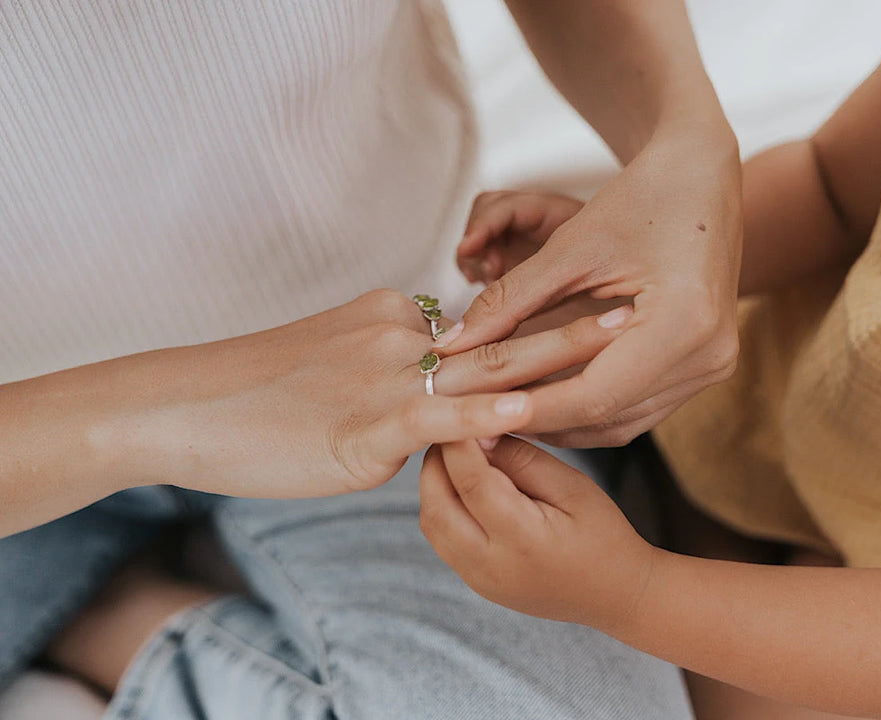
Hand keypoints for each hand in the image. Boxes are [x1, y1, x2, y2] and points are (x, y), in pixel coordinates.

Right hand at [110, 289, 632, 499]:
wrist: (187, 407)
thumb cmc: (256, 392)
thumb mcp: (333, 364)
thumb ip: (387, 369)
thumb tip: (423, 394)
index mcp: (392, 316)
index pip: (480, 323)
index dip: (541, 321)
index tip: (594, 306)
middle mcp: (398, 335)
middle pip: (499, 331)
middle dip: (570, 319)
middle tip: (631, 299)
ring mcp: (385, 377)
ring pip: (483, 367)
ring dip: (555, 354)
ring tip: (617, 336)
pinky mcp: (366, 425)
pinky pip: (436, 418)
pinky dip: (485, 418)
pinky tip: (529, 414)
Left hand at [419, 435, 656, 634]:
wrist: (616, 595)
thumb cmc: (605, 535)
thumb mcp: (574, 486)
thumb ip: (523, 460)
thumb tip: (479, 433)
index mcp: (523, 540)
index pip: (471, 482)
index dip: (457, 442)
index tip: (458, 409)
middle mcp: (491, 565)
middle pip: (437, 504)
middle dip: (436, 460)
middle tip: (452, 426)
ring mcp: (479, 580)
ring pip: (431, 523)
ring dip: (434, 483)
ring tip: (457, 452)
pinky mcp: (475, 583)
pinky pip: (441, 539)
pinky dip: (441, 505)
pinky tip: (462, 483)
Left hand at [435, 130, 742, 446]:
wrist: (703, 177)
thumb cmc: (642, 197)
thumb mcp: (570, 248)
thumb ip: (509, 301)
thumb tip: (451, 345)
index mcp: (683, 322)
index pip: (592, 394)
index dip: (527, 409)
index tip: (473, 413)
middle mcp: (707, 356)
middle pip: (605, 417)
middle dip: (535, 420)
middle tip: (475, 421)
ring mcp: (711, 367)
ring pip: (620, 424)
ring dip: (558, 422)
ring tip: (498, 412)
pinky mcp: (702, 368)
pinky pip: (635, 409)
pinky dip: (585, 409)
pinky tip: (541, 399)